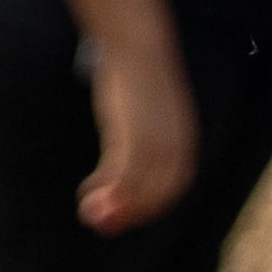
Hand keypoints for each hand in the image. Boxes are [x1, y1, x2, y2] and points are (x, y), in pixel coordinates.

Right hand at [80, 33, 194, 232]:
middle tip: (104, 226)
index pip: (172, 185)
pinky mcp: (135, 136)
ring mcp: (156, 143)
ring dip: (115, 208)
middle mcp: (175, 146)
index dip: (150, 204)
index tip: (127, 214)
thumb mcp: (143, 111)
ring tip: (89, 217)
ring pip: (138, 189)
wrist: (138, 45)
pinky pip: (122, 174)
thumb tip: (127, 146)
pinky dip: (107, 190)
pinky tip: (87, 194)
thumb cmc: (137, 74)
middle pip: (157, 193)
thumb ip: (138, 134)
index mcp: (184, 140)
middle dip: (131, 213)